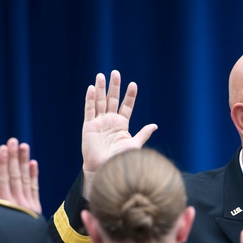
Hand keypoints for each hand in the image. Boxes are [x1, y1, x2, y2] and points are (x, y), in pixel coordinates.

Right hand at [0, 137, 41, 214]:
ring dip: (24, 161)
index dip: (2, 163)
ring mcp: (28, 205)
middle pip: (15, 175)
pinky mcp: (35, 208)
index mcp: (3, 204)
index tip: (2, 148)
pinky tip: (33, 163)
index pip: (3, 179)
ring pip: (26, 179)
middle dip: (13, 157)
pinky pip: (34, 188)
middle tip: (13, 141)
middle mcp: (17, 203)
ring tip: (24, 146)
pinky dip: (34, 176)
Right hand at [81, 70, 157, 196]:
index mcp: (122, 125)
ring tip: (101, 75)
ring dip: (100, 89)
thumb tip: (155, 125)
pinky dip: (89, 99)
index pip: (126, 106)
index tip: (133, 84)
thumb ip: (143, 134)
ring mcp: (99, 122)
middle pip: (112, 100)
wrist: (105, 169)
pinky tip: (91, 88)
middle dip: (114, 87)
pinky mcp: (88, 126)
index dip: (129, 95)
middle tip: (115, 73)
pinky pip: (89, 110)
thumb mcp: (134, 145)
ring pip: (100, 101)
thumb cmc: (120, 160)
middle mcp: (110, 121)